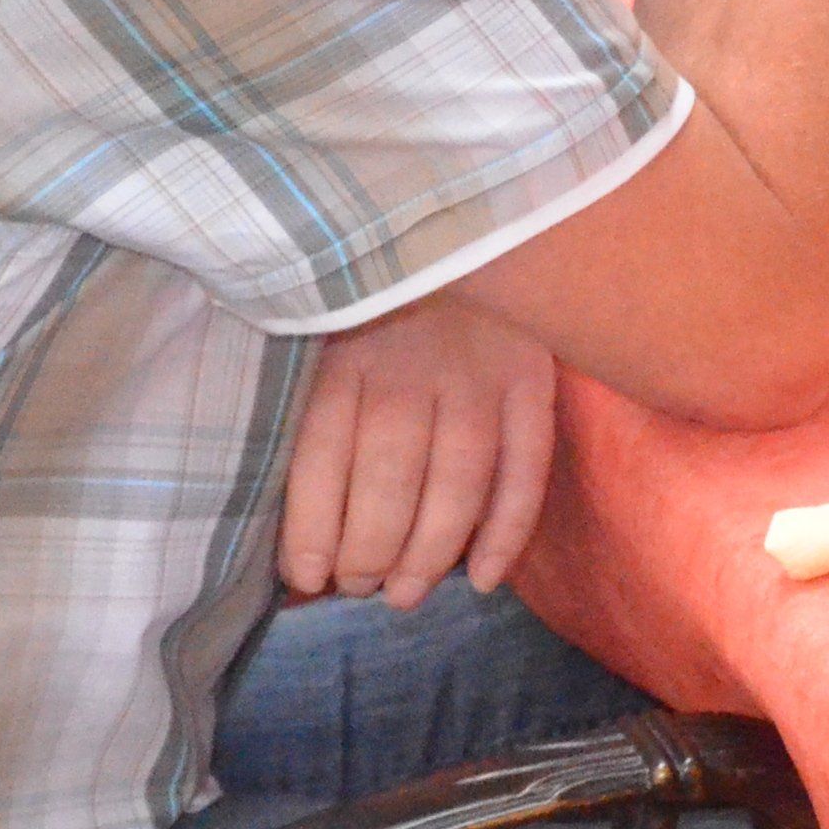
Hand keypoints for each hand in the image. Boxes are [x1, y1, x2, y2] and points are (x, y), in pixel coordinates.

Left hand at [281, 298, 558, 609]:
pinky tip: (486, 577)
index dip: (313, 531)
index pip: (323, 460)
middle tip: (361, 587)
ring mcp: (481, 375)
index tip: (308, 578)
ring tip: (406, 594)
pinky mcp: (534, 381)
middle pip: (391, 479)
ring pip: (458, 483)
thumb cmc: (376, 306)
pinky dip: (509, 531)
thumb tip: (294, 539)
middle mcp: (413, 366)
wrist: (462, 234)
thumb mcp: (322, 340)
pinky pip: (526, 470)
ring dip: (432, 553)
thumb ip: (309, 420)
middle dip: (371, 552)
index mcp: (345, 355)